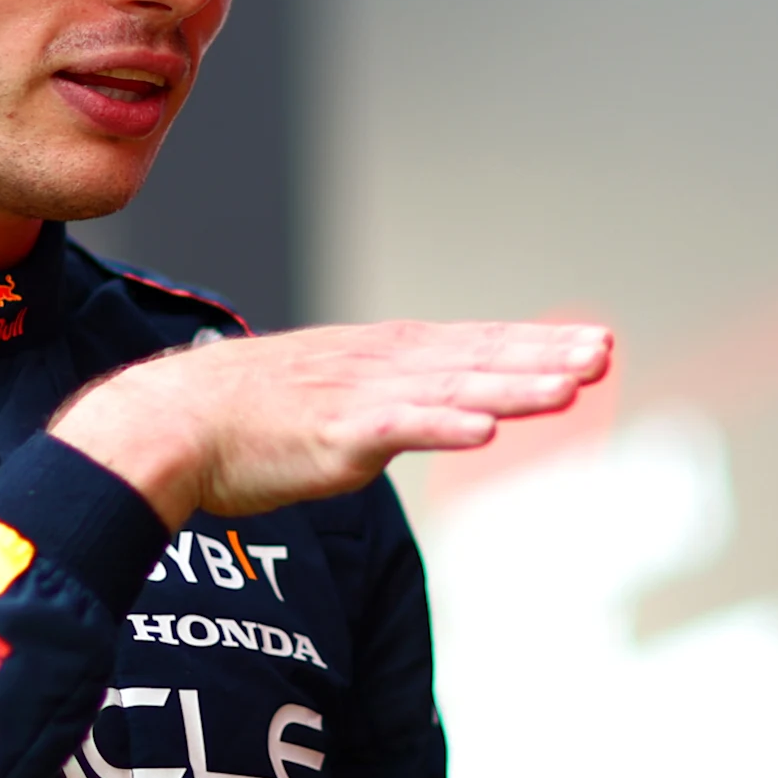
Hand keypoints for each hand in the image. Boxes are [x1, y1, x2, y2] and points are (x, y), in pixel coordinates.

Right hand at [49, 320, 611, 526]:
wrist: (173, 423)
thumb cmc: (248, 421)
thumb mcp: (335, 401)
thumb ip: (389, 406)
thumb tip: (432, 417)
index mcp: (384, 357)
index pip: (476, 346)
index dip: (535, 345)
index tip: (591, 345)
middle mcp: (382, 366)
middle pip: (480, 357)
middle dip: (546, 356)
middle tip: (603, 353)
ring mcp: (362, 396)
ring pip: (456, 387)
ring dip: (517, 386)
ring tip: (571, 385)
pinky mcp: (336, 433)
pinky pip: (400, 428)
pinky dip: (444, 426)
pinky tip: (486, 428)